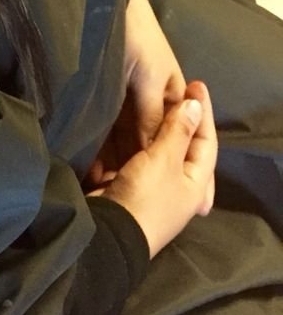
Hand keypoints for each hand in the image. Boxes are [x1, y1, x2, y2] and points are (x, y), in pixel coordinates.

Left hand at [85, 0, 186, 186]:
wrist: (105, 4)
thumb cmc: (137, 40)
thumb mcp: (150, 80)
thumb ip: (151, 118)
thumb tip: (151, 155)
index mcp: (172, 99)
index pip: (172, 140)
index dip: (162, 164)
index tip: (147, 190)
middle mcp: (150, 103)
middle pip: (145, 141)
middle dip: (131, 164)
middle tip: (113, 189)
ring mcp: (126, 98)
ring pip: (122, 136)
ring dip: (112, 157)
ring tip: (96, 179)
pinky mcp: (103, 94)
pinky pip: (104, 124)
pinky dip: (98, 141)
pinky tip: (87, 159)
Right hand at [91, 79, 217, 257]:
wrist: (108, 231)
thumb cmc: (145, 195)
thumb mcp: (164, 161)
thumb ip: (178, 131)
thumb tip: (194, 106)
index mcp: (195, 182)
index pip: (206, 140)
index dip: (202, 111)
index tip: (195, 83)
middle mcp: (177, 184)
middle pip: (180, 144)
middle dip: (174, 118)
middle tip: (167, 88)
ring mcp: (150, 186)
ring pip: (152, 148)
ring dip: (146, 127)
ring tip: (138, 99)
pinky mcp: (126, 185)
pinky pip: (129, 156)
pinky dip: (124, 141)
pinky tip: (116, 122)